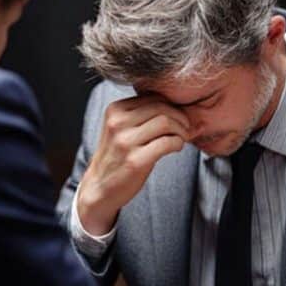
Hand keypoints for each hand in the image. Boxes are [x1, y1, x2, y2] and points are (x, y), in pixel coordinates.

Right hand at [77, 95, 190, 234]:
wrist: (99, 188)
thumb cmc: (117, 157)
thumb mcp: (121, 129)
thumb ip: (141, 114)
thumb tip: (175, 105)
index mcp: (115, 110)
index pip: (152, 96)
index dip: (171, 105)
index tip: (179, 116)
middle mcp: (117, 123)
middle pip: (160, 107)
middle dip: (180, 117)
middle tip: (186, 127)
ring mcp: (125, 142)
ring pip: (166, 122)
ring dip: (181, 130)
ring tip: (181, 138)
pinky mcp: (135, 161)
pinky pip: (167, 143)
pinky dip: (178, 143)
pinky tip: (176, 148)